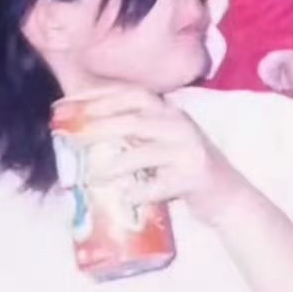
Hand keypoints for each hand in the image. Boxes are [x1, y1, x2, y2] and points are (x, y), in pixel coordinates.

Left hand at [74, 86, 244, 225]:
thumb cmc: (182, 169)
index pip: (130, 94)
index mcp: (167, 112)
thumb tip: (83, 131)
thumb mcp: (159, 142)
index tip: (66, 104)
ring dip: (114, 164)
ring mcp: (188, 151)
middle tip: (71, 136)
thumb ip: (131, 133)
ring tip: (90, 175)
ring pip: (145, 152)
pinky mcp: (194, 178)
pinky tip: (125, 198)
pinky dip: (140, 192)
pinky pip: (160, 185)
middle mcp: (179, 125)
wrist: (226, 195)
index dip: (97, 96)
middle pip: (134, 119)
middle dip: (98, 125)